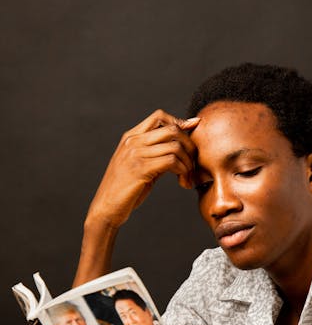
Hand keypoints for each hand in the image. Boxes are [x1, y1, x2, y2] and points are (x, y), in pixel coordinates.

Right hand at [87, 109, 199, 229]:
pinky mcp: (140, 169)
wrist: (105, 208)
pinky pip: (171, 161)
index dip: (180, 122)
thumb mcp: (139, 166)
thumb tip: (179, 148)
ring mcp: (135, 154)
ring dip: (188, 163)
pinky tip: (182, 182)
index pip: (159, 116)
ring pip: (175, 146)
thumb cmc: (124, 190)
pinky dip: (183, 171)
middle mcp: (133, 142)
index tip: (192, 133)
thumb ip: (156, 155)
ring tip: (188, 177)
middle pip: (171, 129)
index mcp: (131, 137)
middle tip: (193, 163)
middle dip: (189, 145)